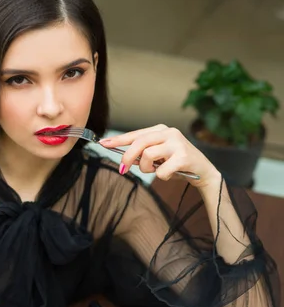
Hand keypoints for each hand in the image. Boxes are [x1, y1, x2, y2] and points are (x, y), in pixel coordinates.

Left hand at [100, 124, 220, 187]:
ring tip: (156, 171)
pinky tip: (170, 175)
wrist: (203, 172)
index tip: (103, 144)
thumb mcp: (158, 156)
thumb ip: (143, 153)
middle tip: (123, 170)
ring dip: (147, 169)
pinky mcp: (184, 157)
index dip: (118, 140)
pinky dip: (161, 176)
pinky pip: (161, 171)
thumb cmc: (176, 164)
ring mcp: (177, 143)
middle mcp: (169, 132)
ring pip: (148, 156)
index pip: (135, 134)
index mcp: (161, 130)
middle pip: (139, 143)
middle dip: (127, 158)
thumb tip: (123, 158)